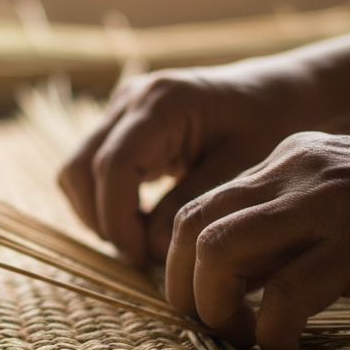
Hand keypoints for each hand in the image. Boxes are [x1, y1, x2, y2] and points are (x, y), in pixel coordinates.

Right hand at [58, 61, 318, 267]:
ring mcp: (119, 109)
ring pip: (75, 170)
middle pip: (80, 168)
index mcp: (163, 103)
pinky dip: (101, 201)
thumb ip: (192, 205)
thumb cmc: (270, 124)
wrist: (275, 91)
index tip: (140, 257)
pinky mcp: (118, 124)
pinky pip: (88, 168)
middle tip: (138, 256)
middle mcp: (131, 100)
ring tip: (138, 240)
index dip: (118, 219)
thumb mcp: (242, 167)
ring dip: (96, 212)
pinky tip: (138, 220)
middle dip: (101, 220)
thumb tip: (150, 250)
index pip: (113, 165)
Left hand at [166, 132, 349, 349]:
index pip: (200, 206)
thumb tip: (234, 285)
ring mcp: (329, 202)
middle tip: (210, 329)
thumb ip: (288, 230)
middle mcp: (297, 169)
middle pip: (191, 224)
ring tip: (243, 340)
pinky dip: (272, 334)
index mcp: (291, 159)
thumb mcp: (346, 203)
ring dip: (214, 307)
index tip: (203, 305)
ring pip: (219, 251)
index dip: (183, 265)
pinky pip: (285, 295)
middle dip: (183, 287)